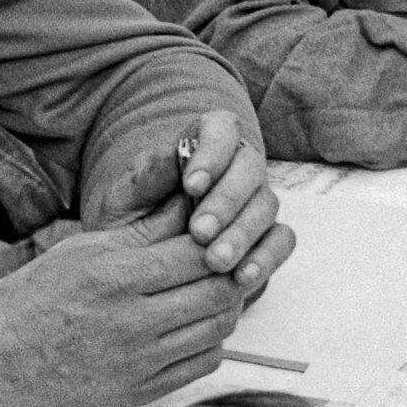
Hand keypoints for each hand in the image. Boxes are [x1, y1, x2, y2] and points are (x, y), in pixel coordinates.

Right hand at [0, 214, 251, 406]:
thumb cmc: (34, 298)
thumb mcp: (84, 249)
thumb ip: (146, 228)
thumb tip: (193, 200)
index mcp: (114, 278)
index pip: (199, 254)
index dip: (218, 241)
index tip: (216, 235)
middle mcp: (130, 322)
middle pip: (218, 292)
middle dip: (229, 273)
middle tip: (223, 263)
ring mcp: (138, 363)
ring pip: (219, 329)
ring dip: (224, 308)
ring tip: (208, 293)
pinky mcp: (140, 392)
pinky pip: (203, 364)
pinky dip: (209, 342)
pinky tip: (191, 327)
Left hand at [89, 107, 288, 286]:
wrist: (134, 269)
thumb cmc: (128, 224)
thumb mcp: (125, 201)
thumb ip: (147, 178)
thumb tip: (172, 154)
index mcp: (202, 147)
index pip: (221, 129)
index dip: (214, 152)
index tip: (192, 185)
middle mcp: (235, 170)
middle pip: (250, 167)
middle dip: (226, 201)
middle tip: (200, 232)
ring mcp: (255, 204)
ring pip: (267, 205)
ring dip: (243, 233)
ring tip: (215, 262)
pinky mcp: (267, 238)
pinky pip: (281, 240)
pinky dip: (267, 257)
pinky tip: (242, 277)